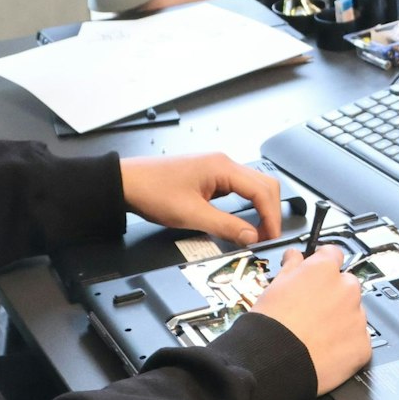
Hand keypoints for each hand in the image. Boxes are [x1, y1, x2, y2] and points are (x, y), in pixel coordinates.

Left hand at [119, 153, 280, 243]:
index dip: (271, 216)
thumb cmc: (152, 191)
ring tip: (255, 231)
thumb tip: (250, 236)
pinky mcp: (209, 176)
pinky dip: (246, 205)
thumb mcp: (191, 215)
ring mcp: (217, 168)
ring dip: (259, 208)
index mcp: (222, 167)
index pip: (262, 190)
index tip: (271, 236)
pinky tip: (241, 220)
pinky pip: (238, 188)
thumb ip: (225, 226)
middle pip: (264, 184)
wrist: (127, 182)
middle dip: (271, 211)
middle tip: (267, 236)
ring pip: (252, 186)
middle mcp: (223, 163)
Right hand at [254, 246, 369, 394]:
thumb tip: (295, 257)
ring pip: (353, 313)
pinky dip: (346, 344)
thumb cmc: (271, 325)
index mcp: (325, 270)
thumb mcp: (274, 287)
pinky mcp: (363, 345)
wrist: (275, 362)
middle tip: (313, 311)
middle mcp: (347, 289)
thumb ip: (291, 267)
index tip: (317, 272)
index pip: (333, 254)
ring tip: (318, 335)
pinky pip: (358, 340)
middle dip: (333, 294)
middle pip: (346, 285)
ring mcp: (358, 317)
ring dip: (341, 319)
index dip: (323, 263)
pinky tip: (327, 351)